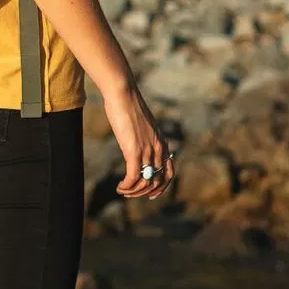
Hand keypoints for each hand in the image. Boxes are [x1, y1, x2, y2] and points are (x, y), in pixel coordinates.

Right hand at [102, 83, 172, 199]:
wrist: (123, 93)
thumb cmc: (128, 104)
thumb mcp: (141, 124)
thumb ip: (144, 136)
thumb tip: (137, 141)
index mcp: (161, 142)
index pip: (169, 172)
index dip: (162, 187)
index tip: (151, 194)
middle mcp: (157, 148)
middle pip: (158, 181)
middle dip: (145, 192)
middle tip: (132, 194)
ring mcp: (147, 150)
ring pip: (145, 181)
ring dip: (134, 191)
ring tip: (123, 191)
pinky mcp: (133, 150)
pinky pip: (133, 177)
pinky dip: (127, 186)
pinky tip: (119, 187)